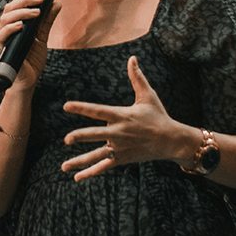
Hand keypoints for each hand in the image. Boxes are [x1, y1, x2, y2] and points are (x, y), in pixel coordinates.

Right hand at [0, 0, 61, 90]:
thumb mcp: (43, 36)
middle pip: (11, 6)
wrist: (29, 79)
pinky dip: (11, 28)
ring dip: (21, 12)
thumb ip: (47, 20)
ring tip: (37, 11)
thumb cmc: (32, 58)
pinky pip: (2, 35)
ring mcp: (5, 37)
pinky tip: (22, 25)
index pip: (19, 0)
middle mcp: (8, 26)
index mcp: (17, 21)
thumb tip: (56, 3)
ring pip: (6, 18)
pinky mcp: (4, 48)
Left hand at [61, 56, 179, 180]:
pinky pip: (104, 167)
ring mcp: (120, 147)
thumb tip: (132, 57)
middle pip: (96, 134)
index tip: (66, 106)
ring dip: (80, 161)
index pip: (98, 110)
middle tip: (66, 139)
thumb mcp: (148, 95)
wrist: (171, 140)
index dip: (82, 108)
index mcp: (122, 115)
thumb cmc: (158, 116)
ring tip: (64, 167)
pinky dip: (91, 173)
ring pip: (97, 155)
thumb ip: (136, 77)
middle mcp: (119, 132)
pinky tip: (77, 177)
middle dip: (81, 136)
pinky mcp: (123, 158)